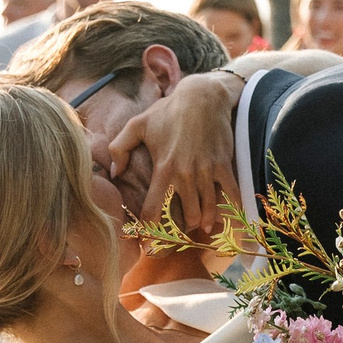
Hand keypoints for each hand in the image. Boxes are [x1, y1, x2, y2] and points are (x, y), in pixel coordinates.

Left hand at [106, 73, 242, 236]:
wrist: (202, 97)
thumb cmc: (169, 111)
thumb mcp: (138, 125)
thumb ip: (119, 148)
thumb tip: (112, 172)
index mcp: (163, 168)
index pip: (153, 211)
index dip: (150, 233)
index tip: (149, 246)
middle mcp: (185, 174)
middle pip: (185, 218)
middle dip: (181, 231)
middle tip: (178, 235)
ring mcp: (206, 171)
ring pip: (206, 211)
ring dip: (202, 223)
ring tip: (198, 227)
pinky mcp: (223, 166)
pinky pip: (229, 196)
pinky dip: (228, 212)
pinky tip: (220, 220)